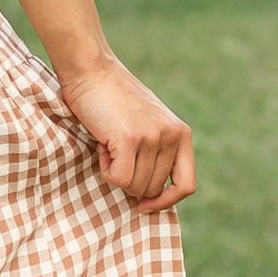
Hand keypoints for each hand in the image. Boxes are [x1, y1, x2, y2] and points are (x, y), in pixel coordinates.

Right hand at [56, 56, 194, 212]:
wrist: (91, 70)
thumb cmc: (113, 100)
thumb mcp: (149, 124)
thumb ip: (157, 151)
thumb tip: (149, 195)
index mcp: (182, 134)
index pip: (186, 186)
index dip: (165, 201)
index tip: (145, 205)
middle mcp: (172, 136)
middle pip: (152, 189)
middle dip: (130, 181)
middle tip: (116, 154)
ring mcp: (152, 137)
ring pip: (134, 186)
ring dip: (115, 173)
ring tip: (109, 145)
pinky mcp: (129, 139)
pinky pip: (118, 179)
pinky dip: (105, 170)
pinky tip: (103, 146)